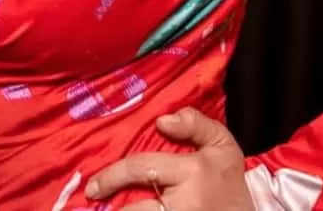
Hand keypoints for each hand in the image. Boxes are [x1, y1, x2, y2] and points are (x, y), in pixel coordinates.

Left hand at [85, 108, 253, 209]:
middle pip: (135, 210)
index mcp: (194, 171)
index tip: (93, 186)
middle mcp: (185, 203)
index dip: (112, 176)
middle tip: (94, 204)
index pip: (142, 168)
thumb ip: (195, 124)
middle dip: (111, 210)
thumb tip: (163, 120)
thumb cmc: (228, 182)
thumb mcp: (222, 145)